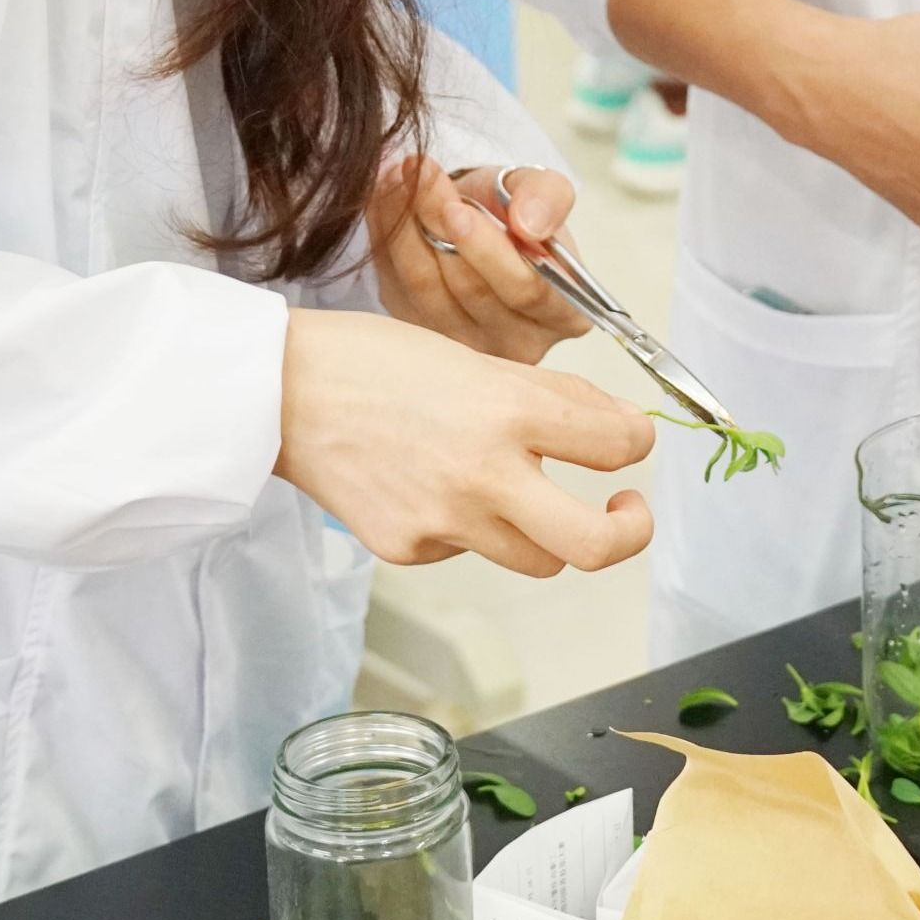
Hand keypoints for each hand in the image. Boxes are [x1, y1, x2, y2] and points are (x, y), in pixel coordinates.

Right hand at [277, 308, 653, 575]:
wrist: (281, 393)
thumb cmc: (374, 362)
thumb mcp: (477, 359)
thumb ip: (554, 398)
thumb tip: (619, 427)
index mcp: (509, 412)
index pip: (619, 446)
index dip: (638, 444)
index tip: (628, 445)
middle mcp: (483, 475)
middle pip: (595, 545)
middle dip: (628, 533)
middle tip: (625, 513)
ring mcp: (444, 522)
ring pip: (537, 559)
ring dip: (545, 531)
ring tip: (518, 491)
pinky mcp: (409, 550)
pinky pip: (468, 550)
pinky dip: (469, 525)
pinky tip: (432, 485)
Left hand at [372, 158, 589, 361]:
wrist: (479, 219)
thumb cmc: (516, 211)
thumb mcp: (542, 189)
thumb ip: (547, 197)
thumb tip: (529, 225)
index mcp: (564, 313)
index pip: (525, 289)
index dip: (488, 250)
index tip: (455, 207)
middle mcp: (516, 343)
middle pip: (470, 289)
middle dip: (440, 224)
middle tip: (418, 174)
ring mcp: (465, 346)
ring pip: (426, 289)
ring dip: (404, 226)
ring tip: (397, 175)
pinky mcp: (420, 334)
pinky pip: (396, 287)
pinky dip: (386, 237)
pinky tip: (384, 196)